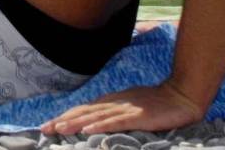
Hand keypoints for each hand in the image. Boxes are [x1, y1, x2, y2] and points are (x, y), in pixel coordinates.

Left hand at [41, 81, 203, 135]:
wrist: (181, 95)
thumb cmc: (156, 104)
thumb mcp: (131, 109)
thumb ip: (114, 114)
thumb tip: (95, 123)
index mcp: (111, 101)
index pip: (83, 110)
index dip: (65, 117)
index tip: (48, 125)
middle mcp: (113, 103)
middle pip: (83, 112)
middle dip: (62, 120)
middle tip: (44, 129)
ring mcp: (125, 108)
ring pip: (95, 116)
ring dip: (75, 123)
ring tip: (58, 129)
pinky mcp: (138, 116)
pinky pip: (116, 121)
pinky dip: (100, 125)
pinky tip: (88, 129)